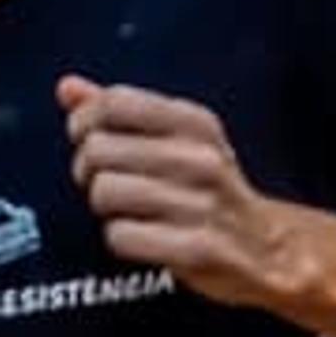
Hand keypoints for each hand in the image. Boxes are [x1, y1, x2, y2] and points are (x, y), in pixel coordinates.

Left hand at [59, 77, 307, 309]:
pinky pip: (121, 236)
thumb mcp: (179, 139)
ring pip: (105, 192)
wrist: (268, 248)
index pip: (115, 102)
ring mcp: (201, 204)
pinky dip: (121, 240)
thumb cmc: (210, 190)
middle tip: (106, 183)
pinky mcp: (196, 248)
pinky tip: (142, 237)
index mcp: (196, 123)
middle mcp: (201, 158)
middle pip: (99, 148)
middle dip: (88, 170)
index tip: (88, 139)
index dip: (85, 121)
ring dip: (106, 208)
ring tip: (127, 211)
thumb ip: (122, 111)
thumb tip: (67, 88)